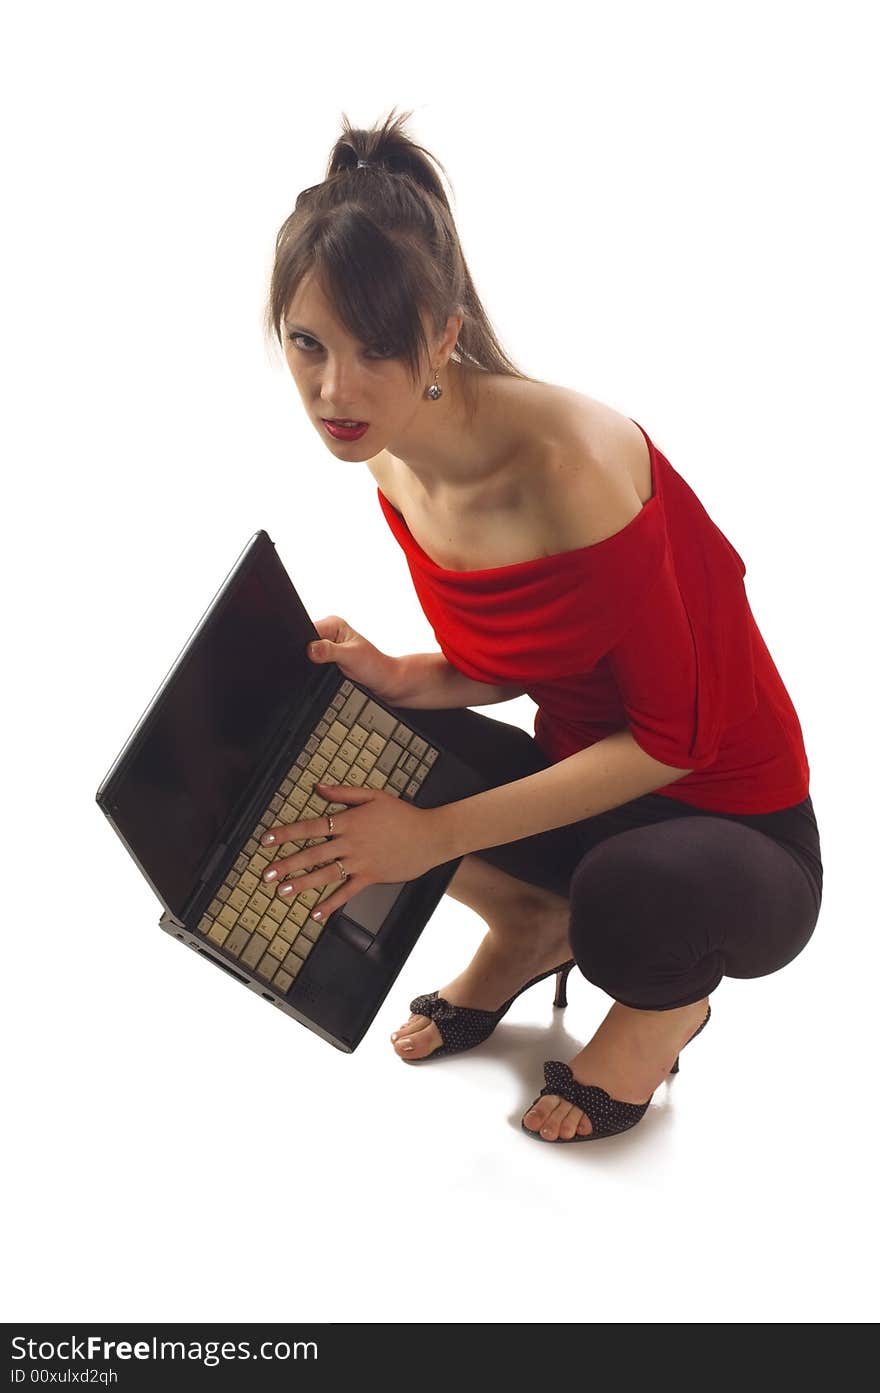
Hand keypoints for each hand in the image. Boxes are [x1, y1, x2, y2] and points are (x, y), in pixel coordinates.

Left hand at [258, 782, 447, 921]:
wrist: (430, 835)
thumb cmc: (403, 814)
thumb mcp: (374, 795)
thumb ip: (343, 793)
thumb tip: (317, 788)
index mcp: (349, 821)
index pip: (310, 827)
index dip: (286, 833)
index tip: (266, 839)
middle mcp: (351, 843)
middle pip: (312, 854)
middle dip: (287, 864)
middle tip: (266, 873)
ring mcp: (360, 862)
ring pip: (325, 874)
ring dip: (302, 884)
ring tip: (282, 891)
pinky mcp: (370, 877)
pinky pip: (346, 892)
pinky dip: (330, 904)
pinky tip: (315, 913)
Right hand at [308, 616, 400, 699]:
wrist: (383, 681)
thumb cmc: (373, 666)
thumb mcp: (350, 657)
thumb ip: (329, 651)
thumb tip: (311, 649)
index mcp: (334, 623)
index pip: (309, 629)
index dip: (306, 643)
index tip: (313, 656)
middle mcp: (329, 631)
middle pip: (306, 641)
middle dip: (311, 655)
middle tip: (331, 663)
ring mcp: (327, 644)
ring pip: (307, 653)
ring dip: (315, 663)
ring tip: (335, 666)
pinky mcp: (327, 656)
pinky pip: (313, 661)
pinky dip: (318, 668)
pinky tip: (331, 670)